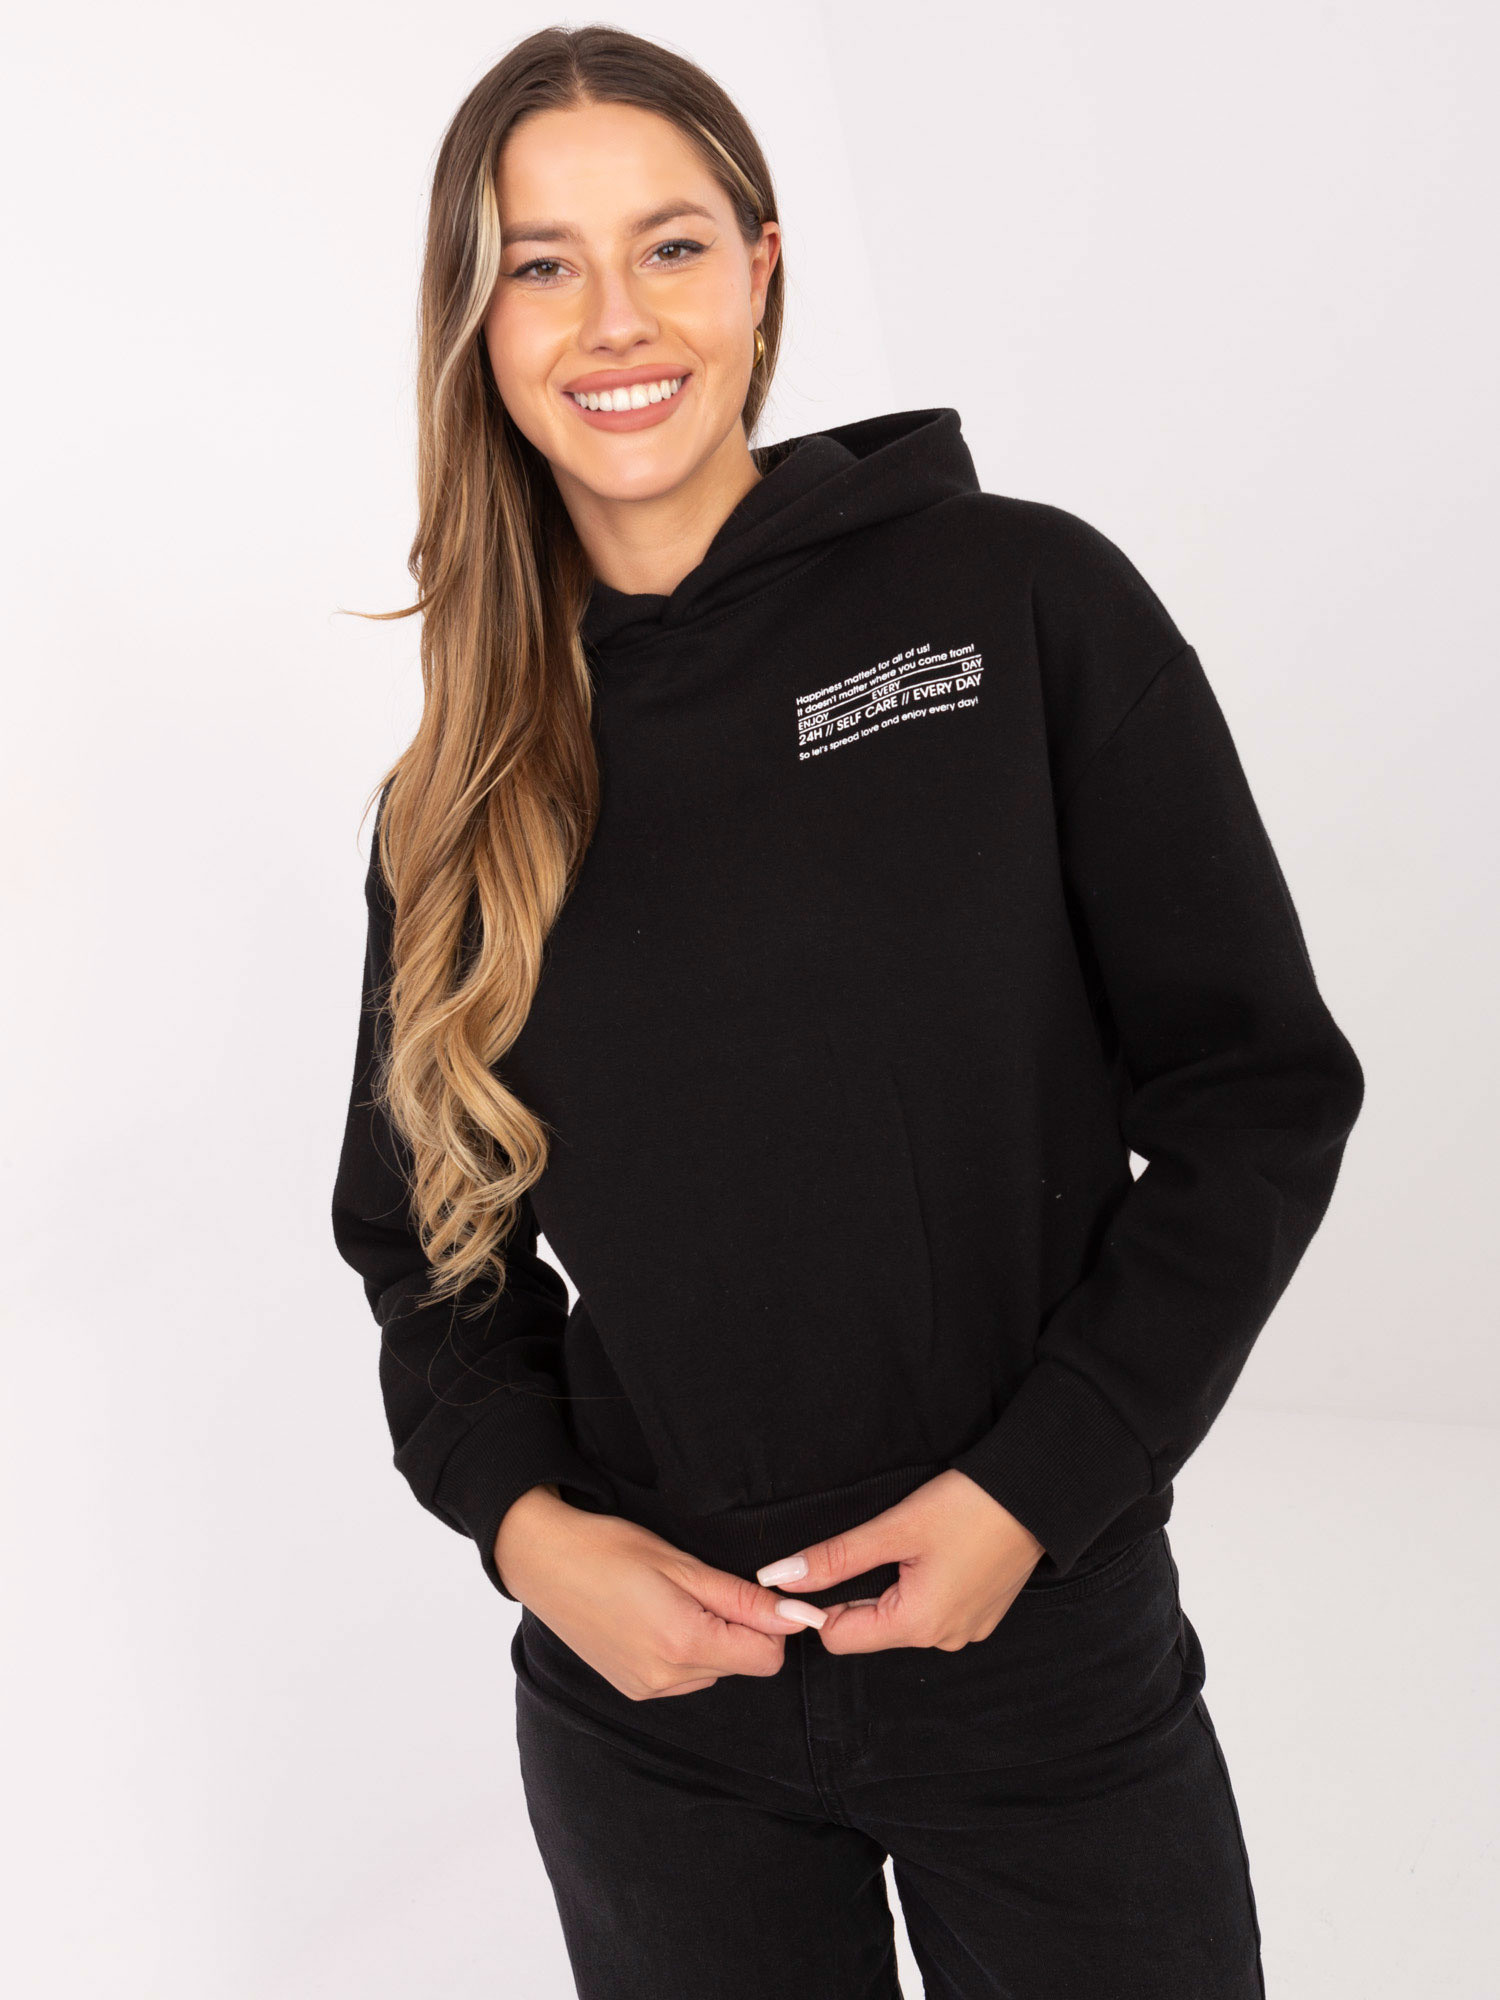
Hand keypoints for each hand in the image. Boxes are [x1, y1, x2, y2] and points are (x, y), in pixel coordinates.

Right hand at [495, 1484, 827, 1699]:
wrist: (543, 1560)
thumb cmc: (609, 1549)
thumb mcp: (682, 1564)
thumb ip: (743, 1598)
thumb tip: (797, 1617)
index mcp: (683, 1645)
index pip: (767, 1657)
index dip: (769, 1622)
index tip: (749, 1590)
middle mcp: (666, 1680)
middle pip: (740, 1663)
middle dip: (736, 1627)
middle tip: (696, 1586)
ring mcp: (646, 1689)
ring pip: (712, 1670)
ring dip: (708, 1639)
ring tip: (668, 1598)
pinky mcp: (632, 1688)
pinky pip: (683, 1677)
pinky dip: (683, 1650)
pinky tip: (653, 1617)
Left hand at [753, 1469, 1044, 1652]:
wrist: (1037, 1493)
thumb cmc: (968, 1506)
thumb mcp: (894, 1528)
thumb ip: (834, 1557)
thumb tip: (779, 1578)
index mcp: (918, 1625)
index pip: (839, 1638)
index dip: (818, 1603)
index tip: (821, 1565)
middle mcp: (943, 1640)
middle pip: (870, 1630)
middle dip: (856, 1593)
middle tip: (871, 1545)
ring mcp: (967, 1630)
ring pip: (901, 1620)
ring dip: (890, 1588)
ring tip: (908, 1545)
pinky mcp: (982, 1614)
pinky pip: (932, 1612)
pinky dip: (920, 1588)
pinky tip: (933, 1553)